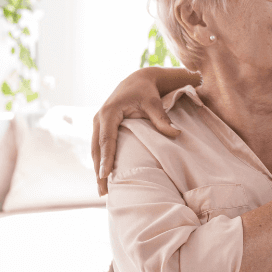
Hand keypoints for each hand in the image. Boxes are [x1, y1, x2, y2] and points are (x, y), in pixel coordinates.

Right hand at [92, 69, 180, 195]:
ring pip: (95, 150)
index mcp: (109, 112)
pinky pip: (99, 147)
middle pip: (97, 149)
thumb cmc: (147, 91)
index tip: (105, 175)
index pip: (106, 140)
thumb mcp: (154, 103)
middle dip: (99, 170)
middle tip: (103, 192)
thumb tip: (176, 133)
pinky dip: (100, 162)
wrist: (137, 79)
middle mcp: (99, 118)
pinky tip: (104, 177)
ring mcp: (98, 123)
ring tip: (102, 190)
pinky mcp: (101, 127)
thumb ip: (162, 119)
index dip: (106, 158)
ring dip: (98, 169)